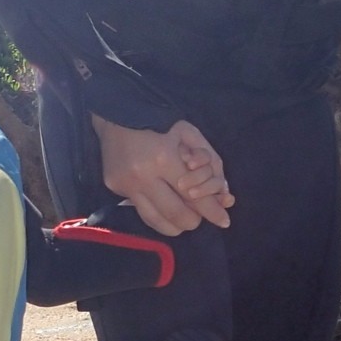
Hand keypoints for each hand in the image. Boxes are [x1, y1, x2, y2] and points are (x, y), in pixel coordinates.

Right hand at [93, 115, 234, 234]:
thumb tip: (224, 195)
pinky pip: (142, 211)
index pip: (194, 196)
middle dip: (194, 221)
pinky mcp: (115, 188)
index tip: (225, 221)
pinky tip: (165, 209)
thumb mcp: (190, 134)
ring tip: (184, 220)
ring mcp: (126, 185)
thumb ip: (210, 164)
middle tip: (200, 218)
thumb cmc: (160, 122)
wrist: (117, 115)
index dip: (212, 211)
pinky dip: (158, 214)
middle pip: (176, 214)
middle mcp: (143, 177)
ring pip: (157, 221)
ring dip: (175, 225)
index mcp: (164, 159)